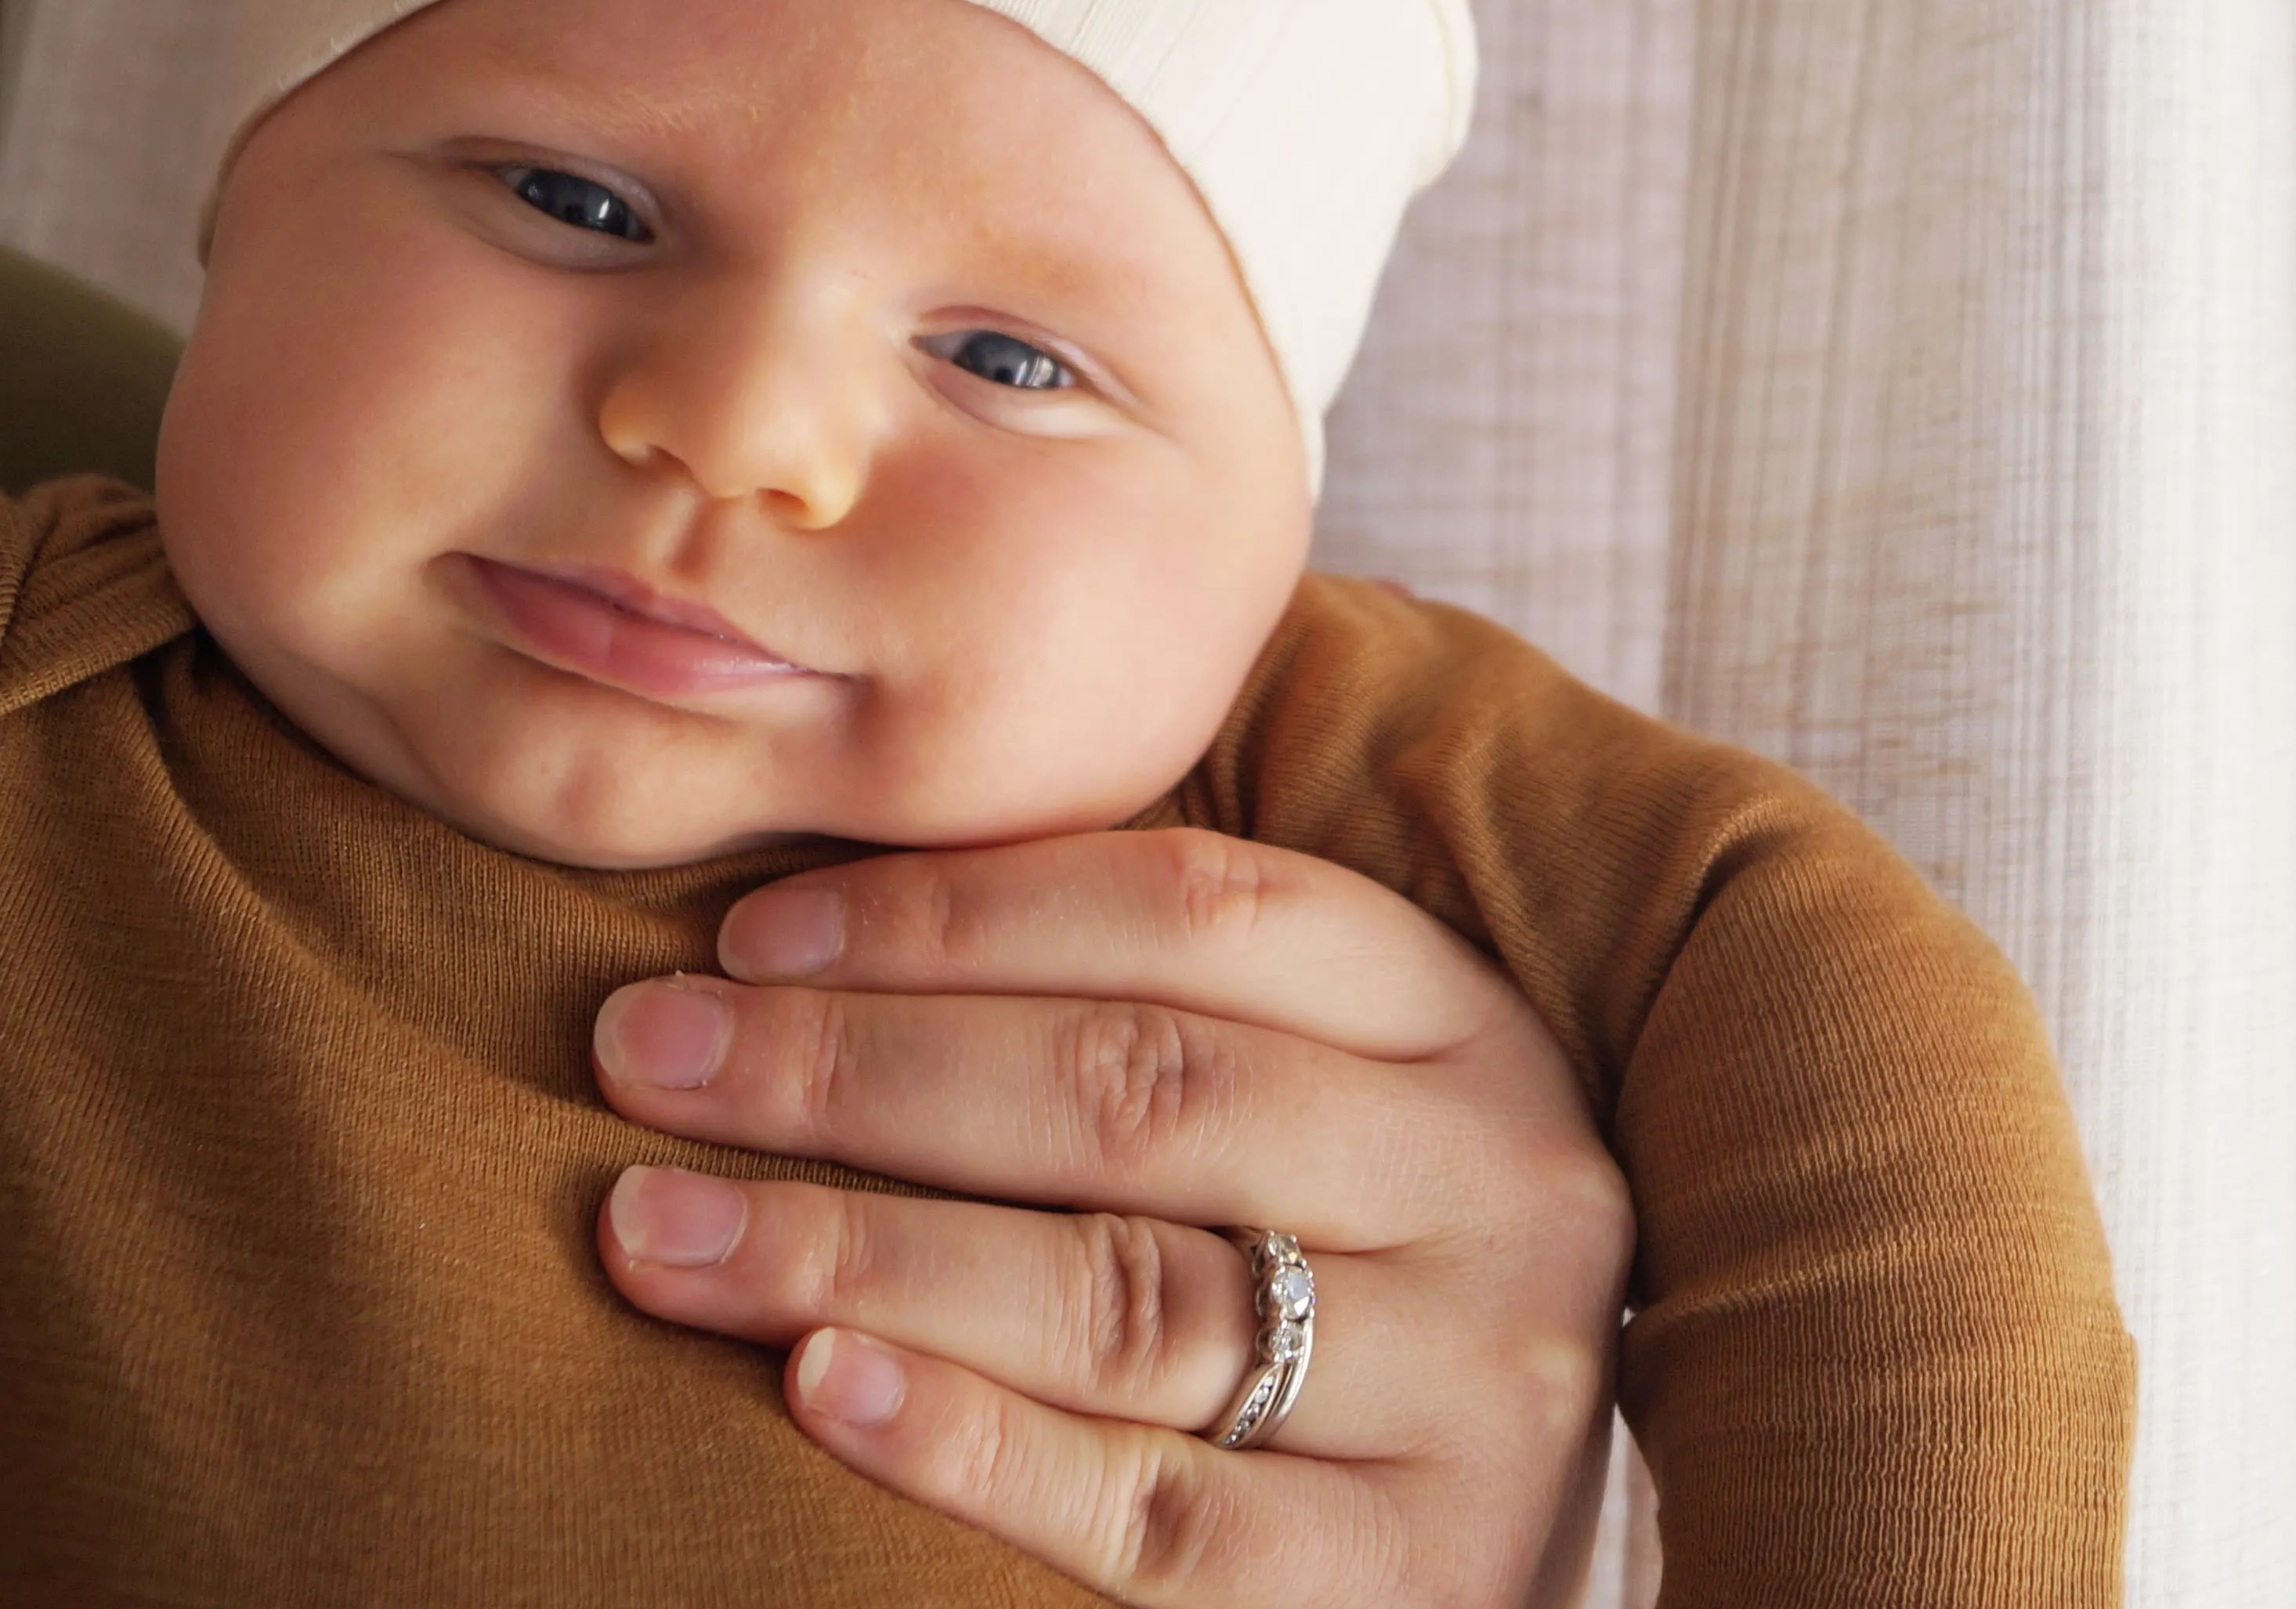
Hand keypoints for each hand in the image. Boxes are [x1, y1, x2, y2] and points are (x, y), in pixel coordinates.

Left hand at [591, 829, 1633, 1605]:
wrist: (1499, 1531)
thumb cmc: (1361, 1266)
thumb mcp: (1331, 1098)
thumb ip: (1158, 1006)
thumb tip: (816, 933)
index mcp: (1470, 1025)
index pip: (1197, 907)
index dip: (955, 910)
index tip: (744, 935)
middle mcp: (1497, 1183)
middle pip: (1138, 1085)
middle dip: (859, 1065)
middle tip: (642, 1056)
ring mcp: (1470, 1388)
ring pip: (1124, 1291)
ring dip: (858, 1249)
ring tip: (655, 1228)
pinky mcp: (1410, 1580)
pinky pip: (1155, 1513)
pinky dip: (969, 1445)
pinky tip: (809, 1389)